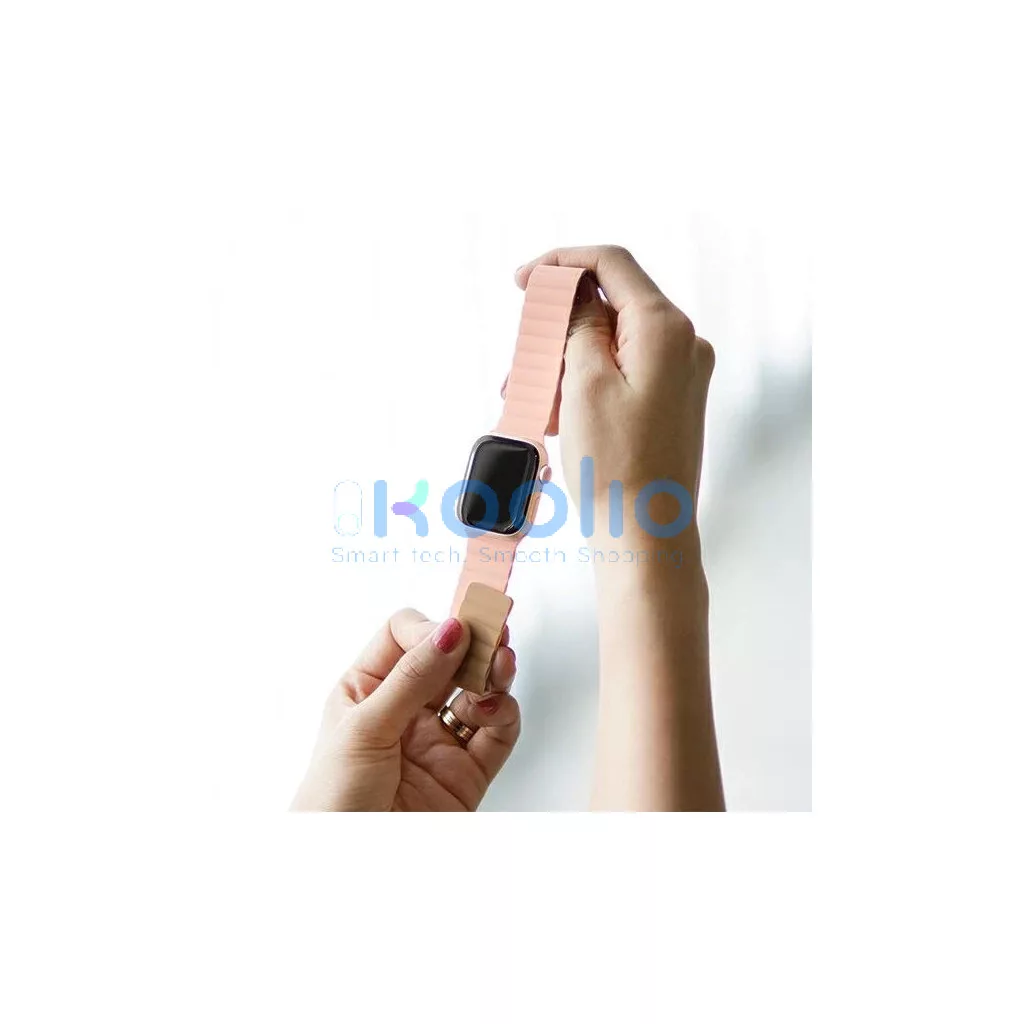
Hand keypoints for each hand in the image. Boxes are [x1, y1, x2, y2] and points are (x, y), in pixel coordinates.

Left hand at [291, 610, 519, 810]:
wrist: (349, 866)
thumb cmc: (332, 802)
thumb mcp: (363, 729)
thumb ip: (411, 679)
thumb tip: (448, 631)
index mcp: (367, 690)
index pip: (404, 638)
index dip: (430, 630)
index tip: (454, 632)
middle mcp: (404, 711)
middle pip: (448, 660)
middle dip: (473, 644)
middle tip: (495, 633)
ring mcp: (436, 741)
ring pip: (477, 693)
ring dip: (493, 675)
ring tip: (500, 666)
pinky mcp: (465, 774)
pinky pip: (496, 735)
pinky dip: (504, 715)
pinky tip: (495, 706)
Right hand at [513, 245, 714, 542]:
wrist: (645, 535)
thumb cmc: (616, 467)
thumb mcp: (583, 382)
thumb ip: (579, 323)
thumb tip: (576, 290)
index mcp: (665, 329)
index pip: (612, 263)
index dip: (562, 263)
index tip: (522, 280)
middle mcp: (683, 344)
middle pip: (610, 304)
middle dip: (557, 326)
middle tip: (521, 359)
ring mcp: (681, 374)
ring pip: (610, 343)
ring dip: (564, 361)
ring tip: (530, 398)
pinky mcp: (671, 400)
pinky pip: (621, 372)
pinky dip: (584, 382)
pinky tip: (555, 414)